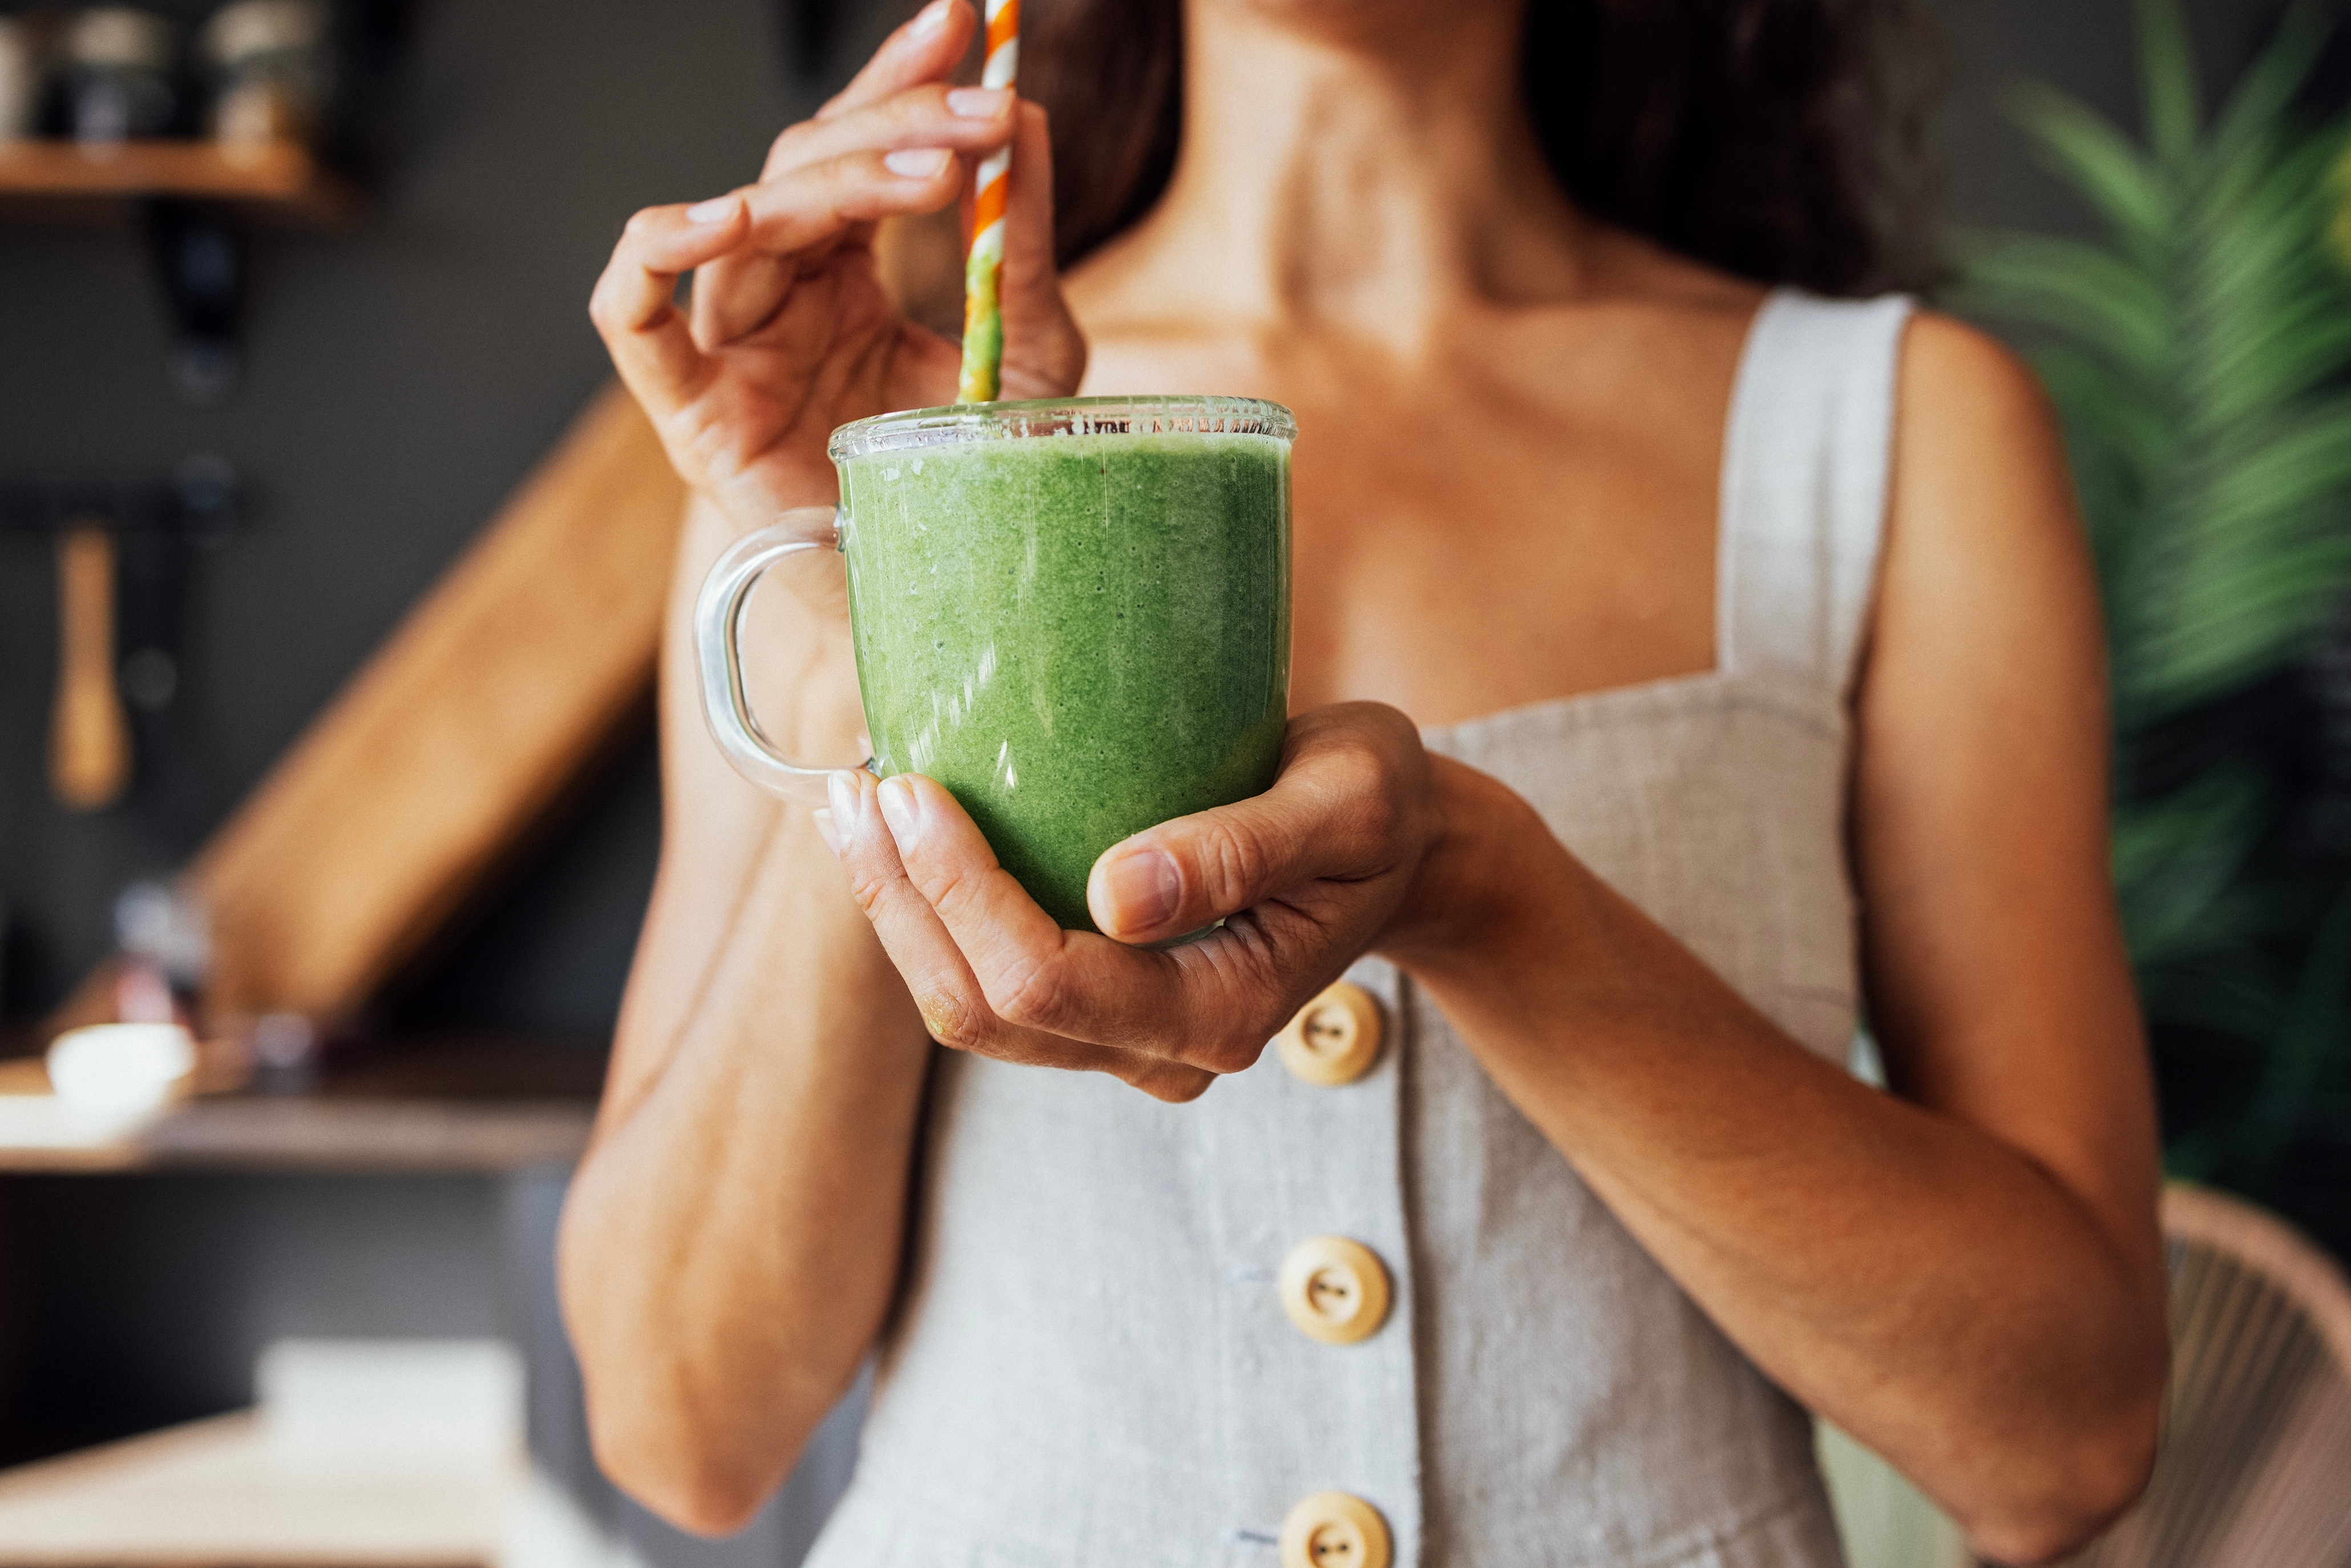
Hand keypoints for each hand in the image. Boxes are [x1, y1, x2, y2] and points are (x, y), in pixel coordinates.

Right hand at [589, 0, 1085, 534]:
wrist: (941, 608)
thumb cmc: (973, 492)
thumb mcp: (1026, 359)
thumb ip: (1015, 251)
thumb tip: (1027, 125)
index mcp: (843, 279)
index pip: (857, 152)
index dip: (900, 80)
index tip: (967, 23)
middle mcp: (777, 299)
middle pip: (805, 167)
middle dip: (896, 124)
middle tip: (981, 113)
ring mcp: (727, 349)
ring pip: (748, 219)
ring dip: (835, 183)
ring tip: (929, 173)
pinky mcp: (689, 412)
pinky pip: (629, 315)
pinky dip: (656, 254)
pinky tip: (718, 216)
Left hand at [816, 704, 1503, 1100]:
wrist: (1398, 845)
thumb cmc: (1379, 806)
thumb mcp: (1347, 800)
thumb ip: (1246, 847)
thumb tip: (1119, 892)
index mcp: (1225, 1013)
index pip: (1051, 982)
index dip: (961, 894)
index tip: (914, 788)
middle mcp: (1168, 1051)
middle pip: (986, 1010)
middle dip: (901, 903)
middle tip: (856, 785)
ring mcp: (1128, 1040)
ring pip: (969, 1010)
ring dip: (896, 914)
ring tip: (852, 804)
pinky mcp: (1100, 1005)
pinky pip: (986, 984)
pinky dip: (928, 914)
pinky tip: (897, 836)